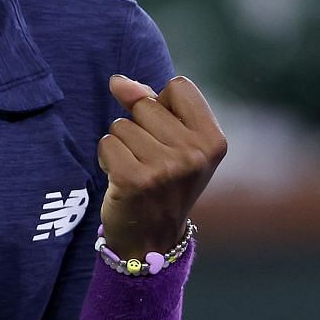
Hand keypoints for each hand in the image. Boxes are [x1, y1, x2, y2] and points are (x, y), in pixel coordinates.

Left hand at [96, 74, 226, 257]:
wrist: (151, 238)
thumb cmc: (162, 181)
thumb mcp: (172, 140)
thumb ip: (148, 101)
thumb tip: (117, 82)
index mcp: (213, 140)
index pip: (178, 86)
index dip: (162, 104)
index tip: (166, 134)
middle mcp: (195, 153)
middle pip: (145, 104)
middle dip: (138, 126)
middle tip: (149, 159)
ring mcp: (166, 168)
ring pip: (121, 125)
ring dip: (121, 144)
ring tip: (136, 169)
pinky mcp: (135, 179)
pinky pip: (107, 143)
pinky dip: (107, 157)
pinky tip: (120, 178)